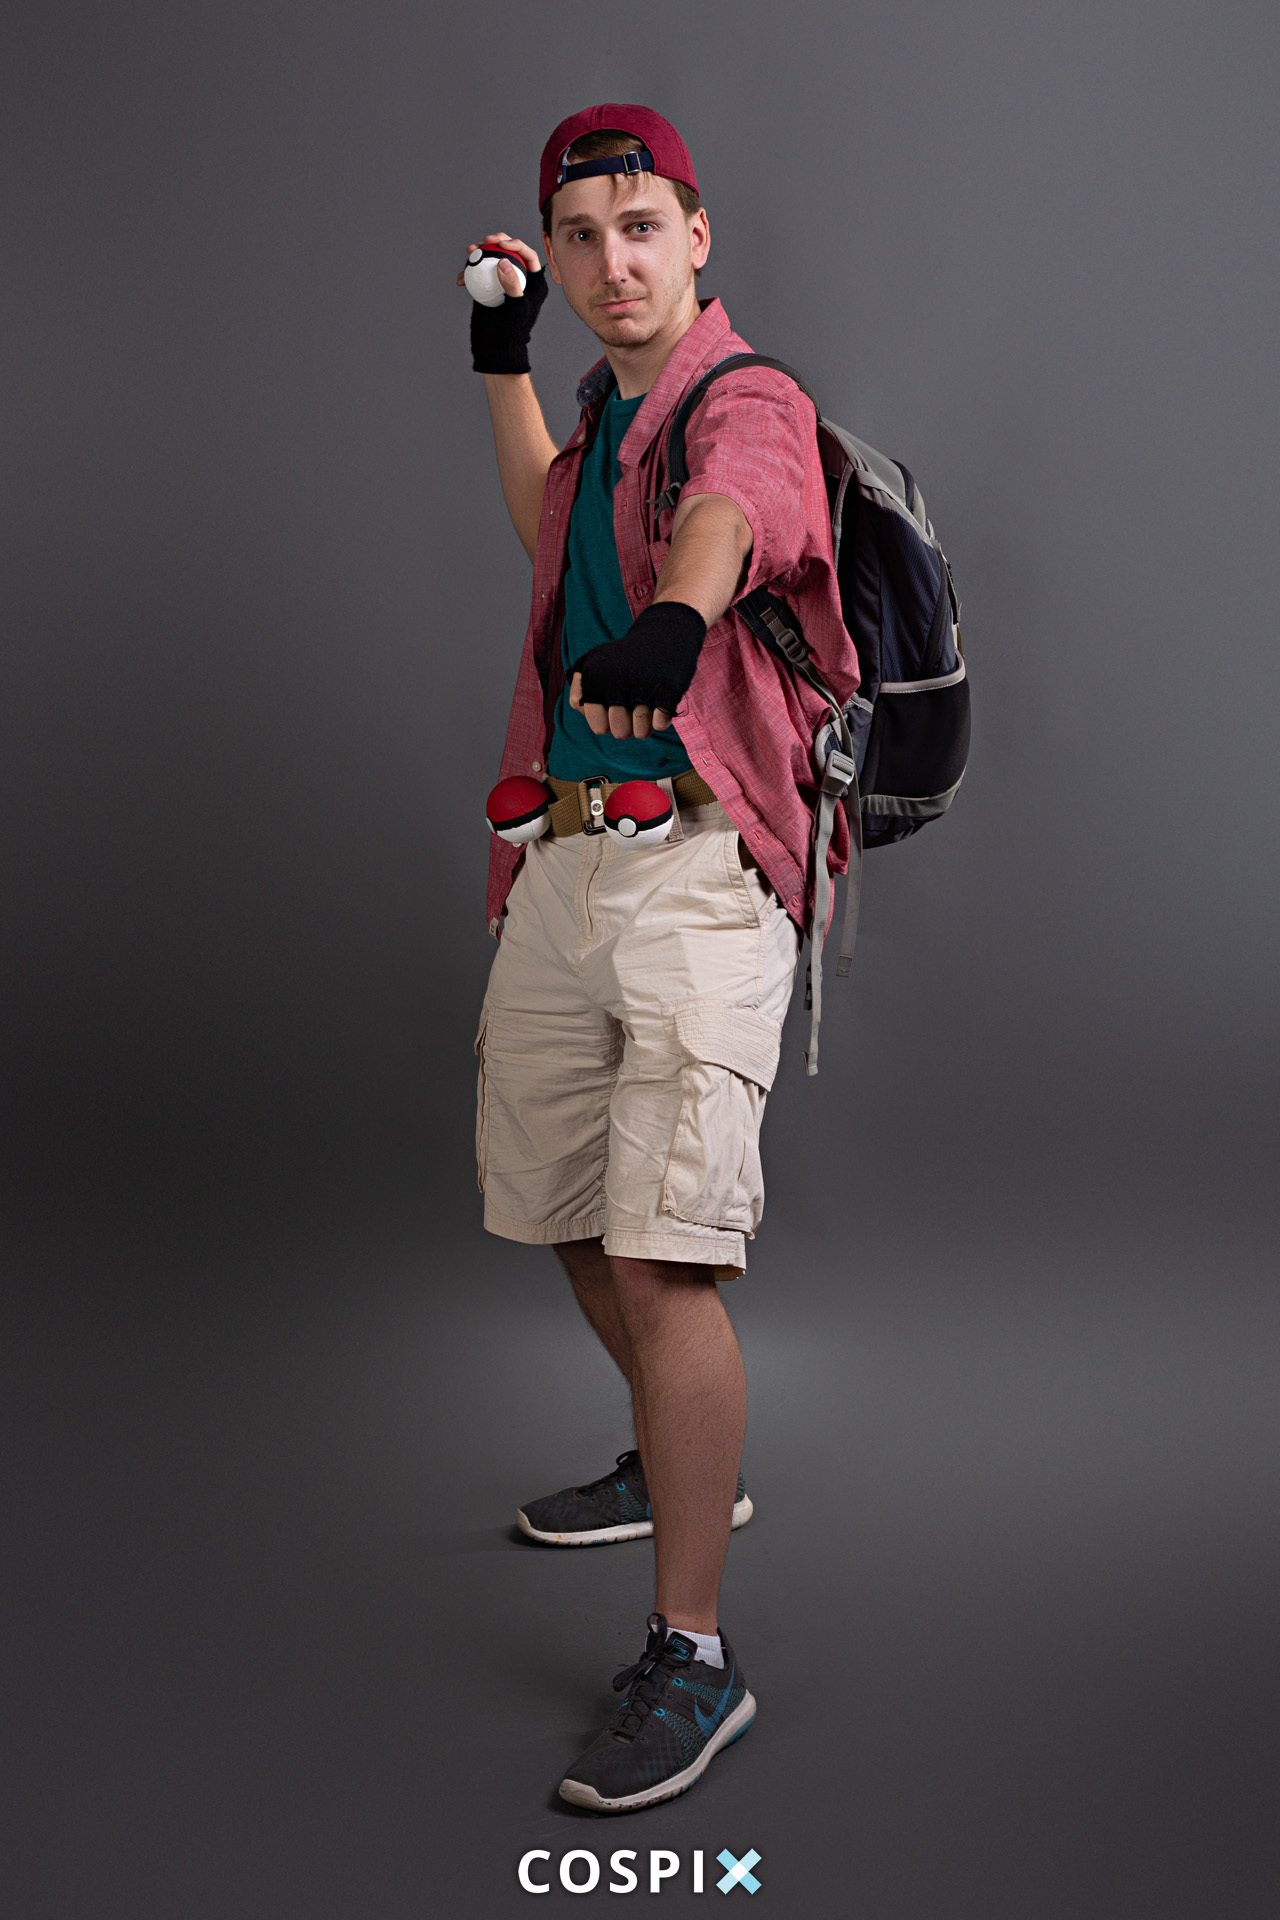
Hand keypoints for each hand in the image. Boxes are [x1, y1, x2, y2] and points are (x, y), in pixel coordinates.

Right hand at [459, 232, 547, 374]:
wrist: (496, 347)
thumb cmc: (511, 332)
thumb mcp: (515, 309)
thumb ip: (513, 285)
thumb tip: (504, 262)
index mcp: (534, 283)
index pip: (529, 256)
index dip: (516, 245)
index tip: (502, 244)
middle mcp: (520, 280)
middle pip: (510, 253)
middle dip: (497, 242)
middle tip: (485, 240)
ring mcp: (503, 283)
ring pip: (493, 259)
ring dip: (480, 252)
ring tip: (470, 251)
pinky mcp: (489, 288)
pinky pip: (479, 274)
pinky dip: (469, 274)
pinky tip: (461, 279)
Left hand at [571, 602, 706, 737]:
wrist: (663, 634)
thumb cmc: (624, 658)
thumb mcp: (594, 664)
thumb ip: (579, 689)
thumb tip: (582, 707)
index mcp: (593, 677)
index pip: (599, 727)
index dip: (609, 722)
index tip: (614, 707)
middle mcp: (614, 680)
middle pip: (620, 733)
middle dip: (628, 726)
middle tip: (632, 706)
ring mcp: (642, 684)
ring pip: (641, 732)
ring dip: (646, 724)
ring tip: (646, 703)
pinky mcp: (669, 688)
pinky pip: (660, 724)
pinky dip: (662, 719)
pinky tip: (661, 702)